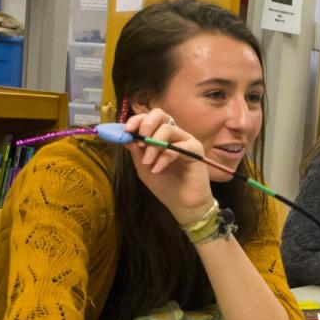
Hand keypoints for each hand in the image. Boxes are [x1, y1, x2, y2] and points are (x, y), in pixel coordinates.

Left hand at [123, 109, 213, 224]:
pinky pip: (178, 146)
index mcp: (161, 136)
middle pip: (160, 114)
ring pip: (168, 128)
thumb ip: (135, 151)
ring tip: (147, 162)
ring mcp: (186, 141)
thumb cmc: (165, 186)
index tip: (126, 131)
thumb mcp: (143, 168)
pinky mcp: (196, 150)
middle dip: (146, 124)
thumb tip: (124, 135)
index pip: (149, 118)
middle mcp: (174, 135)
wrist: (183, 204)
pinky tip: (158, 169)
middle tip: (139, 140)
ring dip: (153, 144)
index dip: (136, 120)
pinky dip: (164, 157)